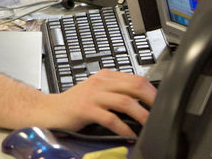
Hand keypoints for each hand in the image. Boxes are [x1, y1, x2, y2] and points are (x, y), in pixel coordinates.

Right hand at [36, 70, 156, 136]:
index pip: (136, 78)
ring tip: (149, 126)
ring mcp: (92, 95)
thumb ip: (116, 93)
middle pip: (134, 86)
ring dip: (141, 116)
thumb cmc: (74, 104)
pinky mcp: (85, 109)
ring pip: (125, 102)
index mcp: (105, 76)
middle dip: (152, 100)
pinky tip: (129, 135)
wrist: (49, 110)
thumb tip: (143, 104)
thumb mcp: (97, 93)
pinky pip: (110, 118)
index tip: (163, 104)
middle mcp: (100, 82)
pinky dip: (123, 129)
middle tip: (162, 114)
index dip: (153, 91)